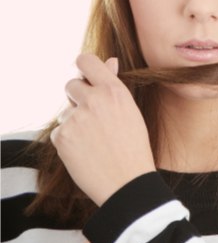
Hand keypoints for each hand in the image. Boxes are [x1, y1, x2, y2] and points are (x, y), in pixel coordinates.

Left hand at [51, 53, 154, 205]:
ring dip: (74, 122)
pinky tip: (85, 151)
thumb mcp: (130, 111)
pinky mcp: (61, 137)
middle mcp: (94, 100)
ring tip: (94, 140)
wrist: (127, 182)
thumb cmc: (133, 146)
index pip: (86, 61)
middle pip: (71, 85)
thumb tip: (110, 61)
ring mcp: (76, 118)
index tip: (86, 76)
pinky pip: (59, 131)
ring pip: (65, 111)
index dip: (83, 67)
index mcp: (114, 91)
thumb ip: (114, 85)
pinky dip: (68, 140)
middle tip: (93, 117)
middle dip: (77, 97)